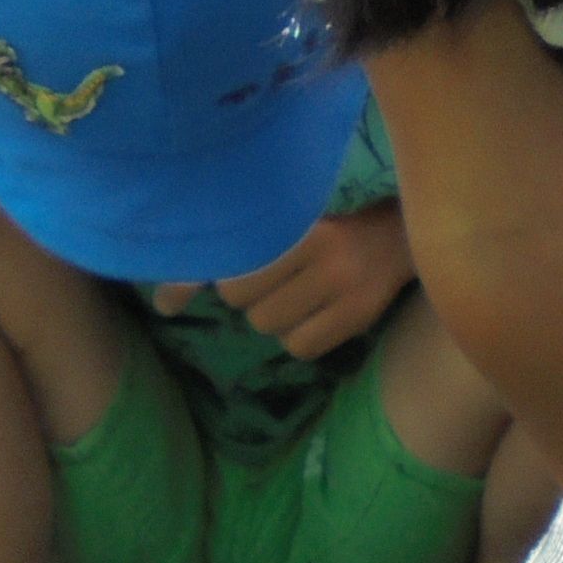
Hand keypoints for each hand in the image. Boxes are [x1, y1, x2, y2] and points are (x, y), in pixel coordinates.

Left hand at [154, 204, 414, 360]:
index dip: (203, 278)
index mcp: (296, 216)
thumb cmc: (326, 218)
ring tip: (293, 293)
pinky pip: (299, 347)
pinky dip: (298, 337)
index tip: (173, 300)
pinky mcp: (357, 317)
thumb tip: (164, 301)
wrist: (398, 230)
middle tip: (267, 277)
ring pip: (268, 325)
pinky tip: (313, 313)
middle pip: (242, 299)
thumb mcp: (282, 217)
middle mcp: (322, 250)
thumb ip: (229, 247)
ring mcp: (343, 286)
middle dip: (246, 293)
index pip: (229, 262)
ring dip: (271, 315)